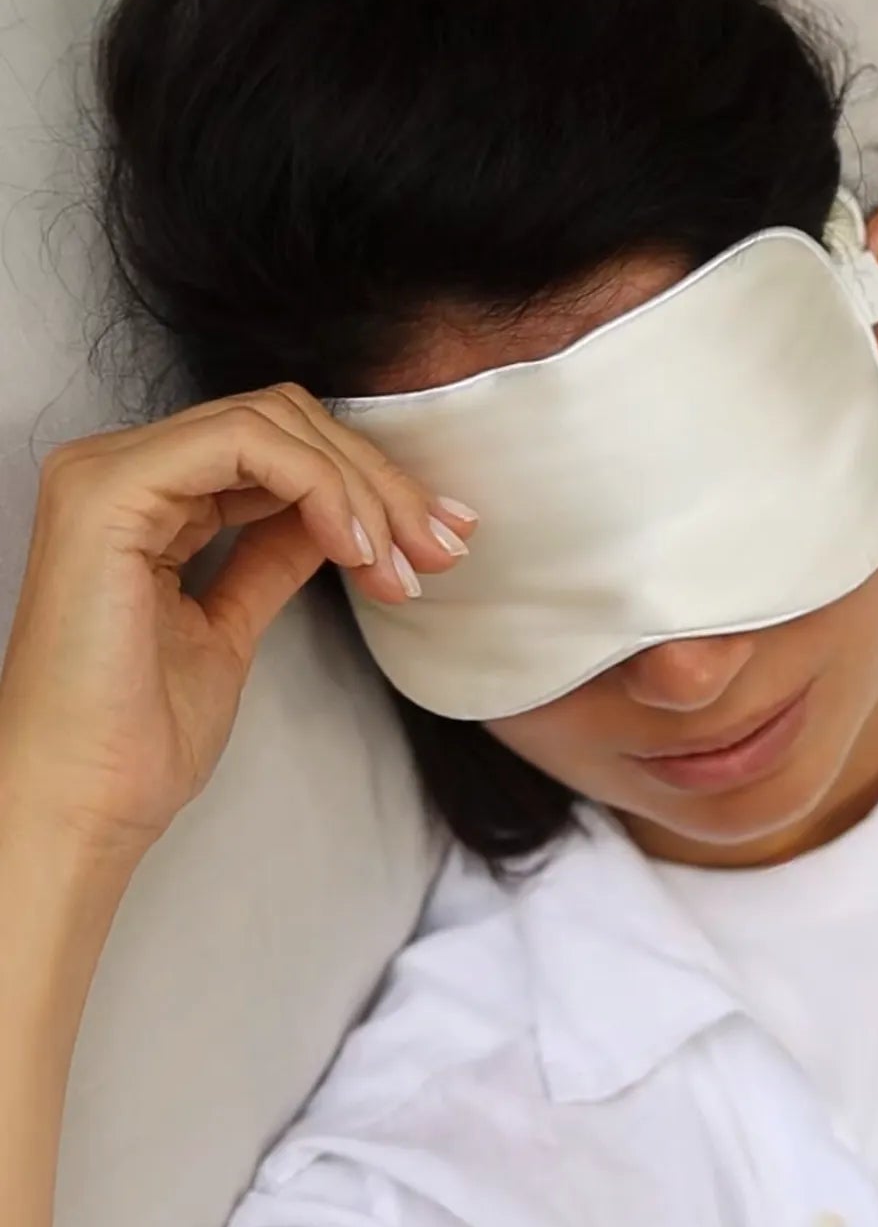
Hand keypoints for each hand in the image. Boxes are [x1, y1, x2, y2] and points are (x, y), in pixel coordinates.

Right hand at [0, 382, 476, 860]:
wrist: (84, 803)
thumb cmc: (140, 740)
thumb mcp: (231, 626)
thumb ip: (274, 556)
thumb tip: (341, 521)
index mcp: (142, 498)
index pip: (274, 447)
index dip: (369, 486)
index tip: (438, 547)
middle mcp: (119, 469)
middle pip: (283, 423)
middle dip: (380, 484)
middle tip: (443, 549)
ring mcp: (108, 472)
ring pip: (273, 423)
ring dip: (362, 489)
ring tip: (404, 567)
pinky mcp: (110, 491)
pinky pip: (245, 443)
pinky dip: (320, 486)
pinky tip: (356, 549)